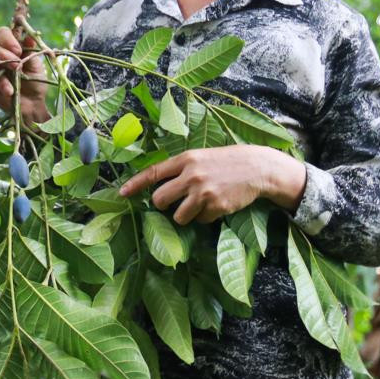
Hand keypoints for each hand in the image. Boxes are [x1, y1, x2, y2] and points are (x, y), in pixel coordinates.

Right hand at [0, 26, 49, 123]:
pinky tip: (6, 92)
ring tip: (12, 87)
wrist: (32, 104)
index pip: (2, 33)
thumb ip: (31, 51)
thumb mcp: (36, 66)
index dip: (7, 38)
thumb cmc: (35, 81)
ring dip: (0, 75)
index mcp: (10, 45)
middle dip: (2, 54)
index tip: (18, 50)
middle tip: (16, 65)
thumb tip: (29, 37)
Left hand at [118, 144, 306, 224]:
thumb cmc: (225, 162)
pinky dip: (204, 218)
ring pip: (178, 217)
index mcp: (185, 159)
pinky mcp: (216, 206)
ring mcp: (203, 192)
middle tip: (174, 203)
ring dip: (185, 216)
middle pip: (160, 200)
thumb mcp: (200, 157)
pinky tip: (216, 205)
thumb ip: (180, 169)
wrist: (257, 166)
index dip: (135, 185)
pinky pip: (200, 221)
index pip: (153, 173)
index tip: (122, 194)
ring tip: (199, 204)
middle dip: (163, 206)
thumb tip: (157, 187)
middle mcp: (191, 175)